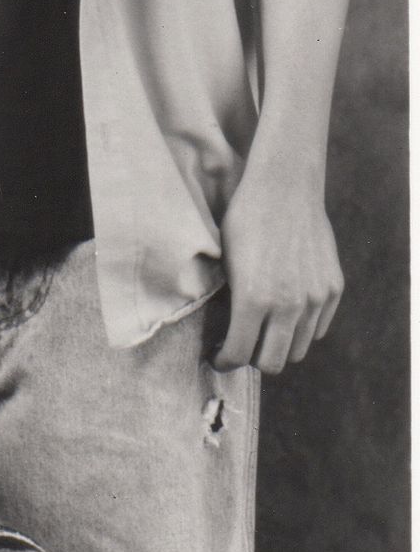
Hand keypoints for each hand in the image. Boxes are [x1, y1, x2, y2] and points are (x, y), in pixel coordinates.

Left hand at [213, 163, 342, 372]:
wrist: (284, 189)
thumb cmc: (245, 219)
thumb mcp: (225, 261)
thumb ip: (229, 302)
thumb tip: (226, 332)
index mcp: (253, 299)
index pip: (240, 354)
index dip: (225, 360)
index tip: (219, 357)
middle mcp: (288, 304)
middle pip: (274, 362)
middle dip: (253, 360)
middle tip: (241, 348)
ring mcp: (315, 298)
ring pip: (299, 349)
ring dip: (280, 346)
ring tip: (263, 332)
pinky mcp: (333, 289)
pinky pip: (318, 327)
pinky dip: (301, 329)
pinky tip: (285, 314)